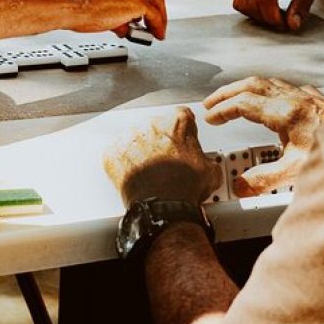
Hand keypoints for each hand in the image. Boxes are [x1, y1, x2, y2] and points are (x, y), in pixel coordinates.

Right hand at [60, 0, 166, 38]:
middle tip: (151, 23)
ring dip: (157, 18)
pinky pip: (155, 14)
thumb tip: (123, 22)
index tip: (139, 12)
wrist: (65, 4)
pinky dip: (158, 25)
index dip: (138, 0)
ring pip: (155, 0)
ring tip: (155, 31)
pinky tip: (156, 35)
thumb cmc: (72, 3)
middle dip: (152, 8)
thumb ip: (111, 5)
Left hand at [104, 107, 222, 206]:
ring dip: (140, 150)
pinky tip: (133, 174)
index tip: (180, 141)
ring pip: (134, 138)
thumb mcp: (209, 171)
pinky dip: (122, 162)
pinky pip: (116, 153)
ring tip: (148, 170)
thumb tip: (206, 164)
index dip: (182, 131)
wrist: (162, 207)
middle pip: (155, 126)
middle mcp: (152, 124)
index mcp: (178, 122)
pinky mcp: (113, 152)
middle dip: (159, 141)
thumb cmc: (184, 188)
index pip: (181, 116)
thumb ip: (206, 158)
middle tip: (164, 161)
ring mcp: (130, 137)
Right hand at [203, 77, 323, 196]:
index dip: (223, 109)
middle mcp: (296, 100)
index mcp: (287, 113)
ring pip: (269, 83)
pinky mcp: (318, 102)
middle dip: (228, 93)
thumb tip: (242, 184)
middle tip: (212, 103)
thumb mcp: (296, 172)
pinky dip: (271, 90)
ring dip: (247, 89)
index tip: (211, 117)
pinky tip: (272, 98)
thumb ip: (265, 179)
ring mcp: (308, 98)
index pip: (244, 103)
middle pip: (252, 85)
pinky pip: (289, 88)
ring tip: (233, 98)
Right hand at [233, 0, 323, 31]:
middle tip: (281, 18)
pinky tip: (263, 7)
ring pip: (242, 4)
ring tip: (273, 12)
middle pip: (252, 4)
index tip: (284, 21)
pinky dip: (249, 9)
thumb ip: (301, 7)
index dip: (272, 16)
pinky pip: (238, 0)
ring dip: (257, 15)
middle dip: (267, 18)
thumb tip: (292, 23)